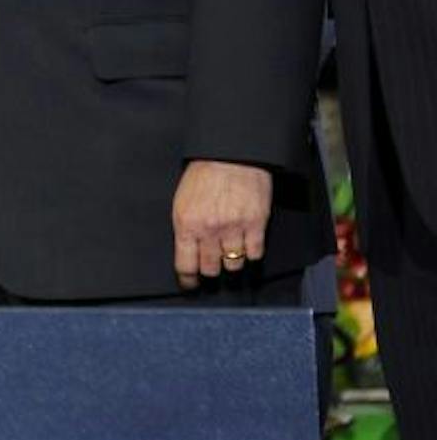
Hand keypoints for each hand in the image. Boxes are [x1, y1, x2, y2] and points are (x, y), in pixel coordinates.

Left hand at [173, 159, 270, 288]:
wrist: (230, 155)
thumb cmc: (204, 175)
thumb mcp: (182, 201)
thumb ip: (185, 227)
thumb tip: (187, 251)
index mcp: (186, 224)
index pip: (185, 264)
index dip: (188, 279)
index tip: (190, 284)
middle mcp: (209, 230)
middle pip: (210, 269)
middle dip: (209, 270)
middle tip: (212, 265)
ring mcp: (234, 228)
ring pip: (233, 264)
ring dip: (231, 262)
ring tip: (229, 253)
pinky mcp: (256, 224)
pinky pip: (255, 254)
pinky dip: (251, 254)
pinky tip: (247, 246)